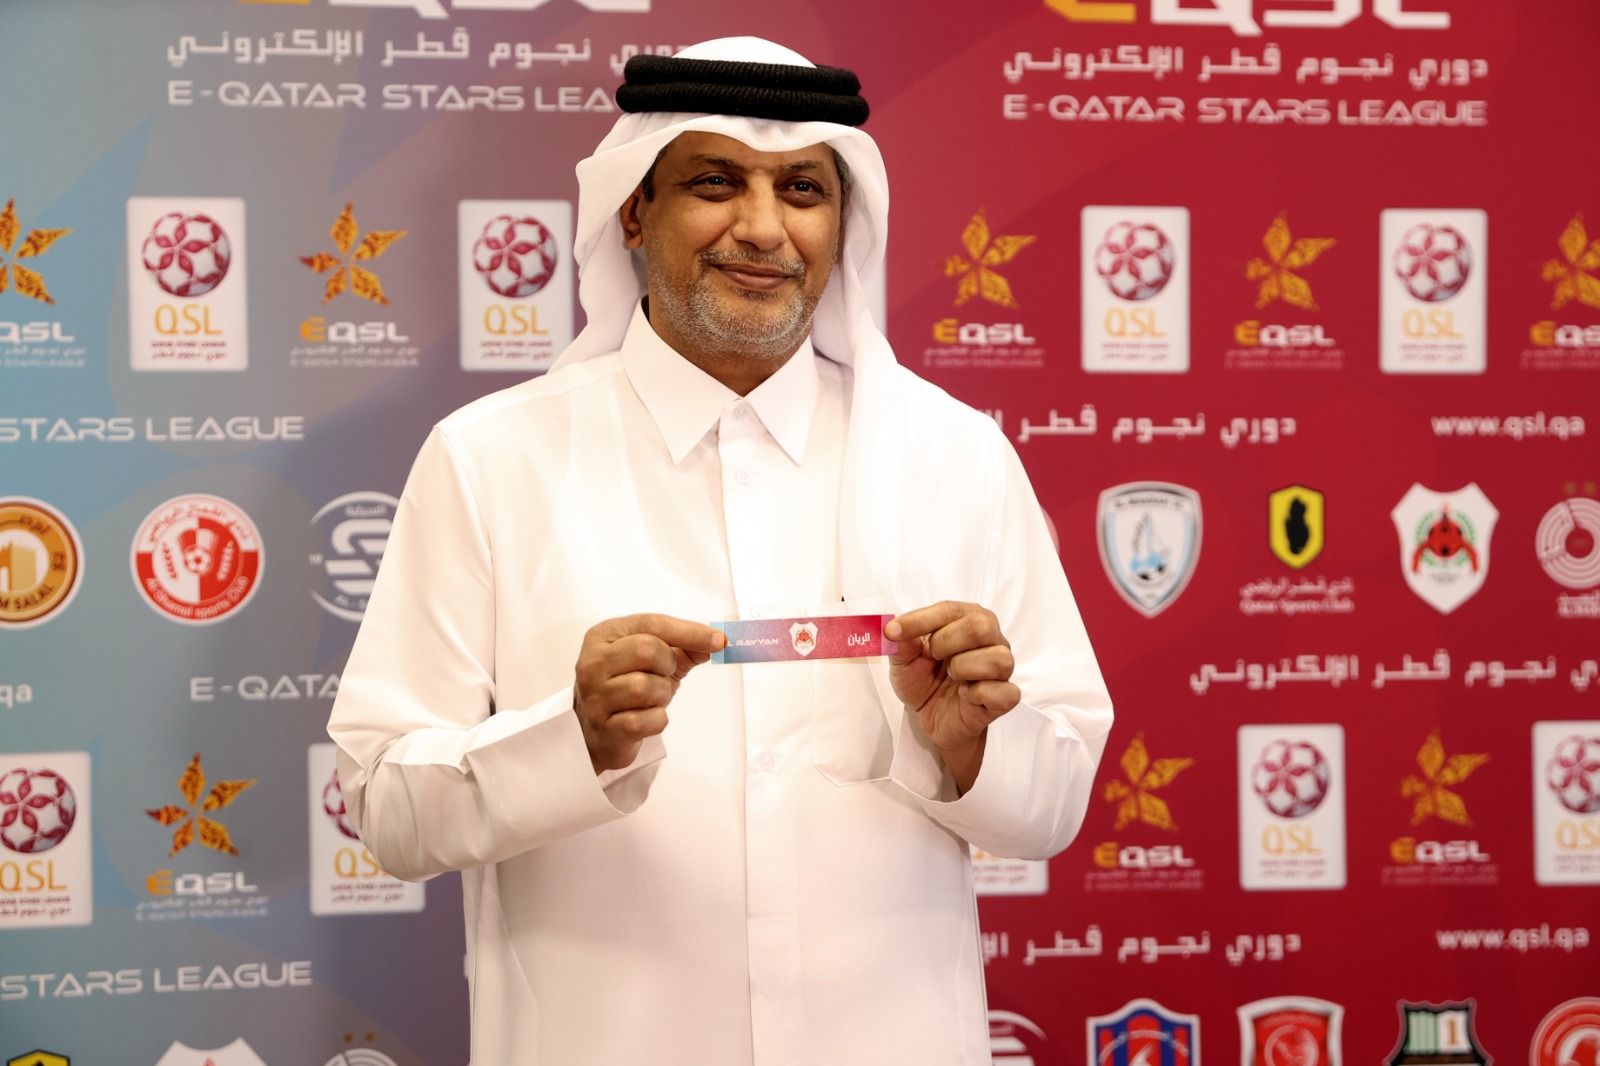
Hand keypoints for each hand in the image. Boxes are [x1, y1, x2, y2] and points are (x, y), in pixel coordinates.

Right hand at [573, 614, 725, 773]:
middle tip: (663, 675)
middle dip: (667, 664)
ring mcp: (595, 697)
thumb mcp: (651, 661)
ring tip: (651, 699)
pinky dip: (658, 719)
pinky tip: (646, 718)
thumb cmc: (625, 688)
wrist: (596, 732)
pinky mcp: (606, 728)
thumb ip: (683, 647)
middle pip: (647, 650)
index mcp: (603, 636)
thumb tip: (716, 641)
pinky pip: (650, 720)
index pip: (651, 624)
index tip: (718, 640)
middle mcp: (593, 663)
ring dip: (662, 694)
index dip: (689, 631)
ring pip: (646, 687)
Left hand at [885, 602, 1018, 792]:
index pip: (950, 610)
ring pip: (998, 658)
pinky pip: (1006, 692)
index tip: (893, 631)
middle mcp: (991, 639)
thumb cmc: (924, 680)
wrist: (931, 716)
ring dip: (963, 668)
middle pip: (981, 627)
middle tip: (933, 656)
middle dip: (946, 642)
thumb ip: (900, 644)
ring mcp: (1002, 669)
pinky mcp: (1005, 697)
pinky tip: (965, 694)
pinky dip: (978, 693)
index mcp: (968, 619)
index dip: (920, 620)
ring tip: (951, 676)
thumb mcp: (903, 661)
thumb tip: (893, 629)